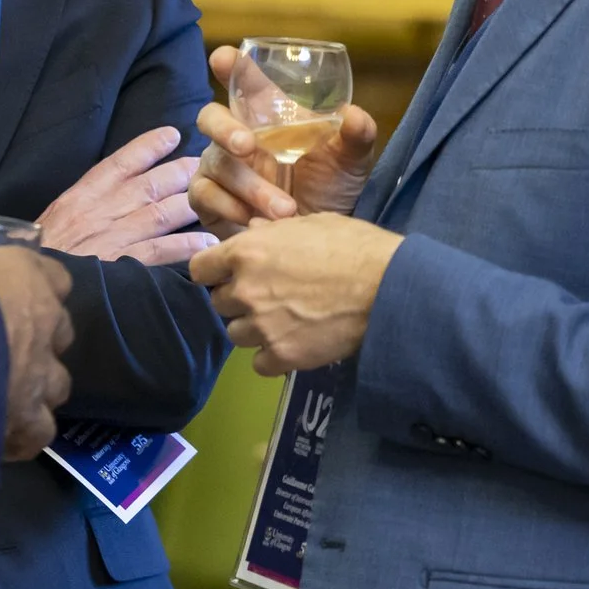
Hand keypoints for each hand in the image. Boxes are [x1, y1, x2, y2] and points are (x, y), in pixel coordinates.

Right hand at [0, 245, 74, 460]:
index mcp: (25, 275)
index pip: (54, 277)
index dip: (36, 291)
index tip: (14, 302)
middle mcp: (45, 323)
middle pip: (59, 334)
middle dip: (36, 343)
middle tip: (2, 351)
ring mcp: (43, 374)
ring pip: (56, 385)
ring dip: (34, 388)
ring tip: (0, 396)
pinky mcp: (29, 420)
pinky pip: (38, 432)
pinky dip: (20, 434)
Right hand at [35, 127, 215, 265]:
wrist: (26, 284)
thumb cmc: (38, 255)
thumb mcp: (52, 220)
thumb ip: (79, 208)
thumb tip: (104, 198)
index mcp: (80, 197)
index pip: (119, 163)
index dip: (148, 147)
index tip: (171, 135)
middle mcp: (102, 211)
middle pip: (148, 185)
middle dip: (180, 172)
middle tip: (206, 163)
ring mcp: (115, 238)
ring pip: (161, 213)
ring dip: (190, 203)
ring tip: (215, 195)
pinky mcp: (124, 265)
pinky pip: (163, 252)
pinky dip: (186, 245)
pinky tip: (207, 241)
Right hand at [188, 47, 379, 231]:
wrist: (318, 240)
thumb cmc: (330, 188)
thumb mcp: (350, 162)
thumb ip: (356, 136)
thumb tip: (353, 115)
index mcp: (266, 116)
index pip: (242, 82)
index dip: (229, 66)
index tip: (225, 59)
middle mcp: (236, 136)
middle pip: (210, 116)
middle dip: (224, 128)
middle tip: (249, 145)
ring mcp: (219, 167)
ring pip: (214, 162)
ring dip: (248, 185)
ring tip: (284, 209)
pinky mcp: (210, 200)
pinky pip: (203, 194)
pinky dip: (228, 206)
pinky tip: (252, 219)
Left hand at [188, 214, 402, 374]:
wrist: (388, 287)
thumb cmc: (353, 246)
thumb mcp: (310, 224)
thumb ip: (273, 231)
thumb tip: (252, 230)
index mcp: (246, 252)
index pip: (200, 269)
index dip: (214, 272)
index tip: (229, 275)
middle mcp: (246, 290)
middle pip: (219, 303)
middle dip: (238, 300)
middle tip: (267, 297)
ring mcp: (262, 326)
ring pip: (236, 335)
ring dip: (254, 329)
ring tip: (283, 322)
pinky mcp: (283, 356)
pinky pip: (259, 363)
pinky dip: (272, 357)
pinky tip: (294, 344)